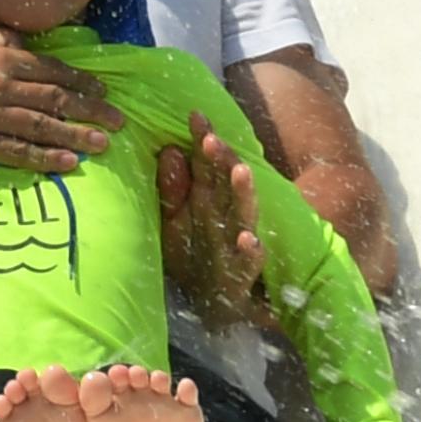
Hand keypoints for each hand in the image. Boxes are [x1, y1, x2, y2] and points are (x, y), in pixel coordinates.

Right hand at [0, 29, 124, 171]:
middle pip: (57, 97)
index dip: (83, 82)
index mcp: (0, 56)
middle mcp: (0, 82)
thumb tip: (28, 44)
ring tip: (104, 145)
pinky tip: (69, 163)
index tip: (105, 92)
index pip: (52, 69)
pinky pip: (20, 151)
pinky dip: (47, 157)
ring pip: (44, 125)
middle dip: (92, 110)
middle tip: (119, 122)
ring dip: (78, 135)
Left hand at [157, 112, 264, 334]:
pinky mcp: (242, 273)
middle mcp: (224, 216)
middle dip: (222, 161)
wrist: (212, 306)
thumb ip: (172, 190)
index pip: (206, 165)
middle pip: (225, 183)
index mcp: (207, 200)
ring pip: (243, 214)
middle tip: (212, 139)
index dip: (203, 140)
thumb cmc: (194, 256)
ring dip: (243, 194)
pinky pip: (249, 261)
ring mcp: (236, 243)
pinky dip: (252, 250)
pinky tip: (249, 239)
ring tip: (240, 172)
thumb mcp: (174, 223)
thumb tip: (169, 150)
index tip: (195, 115)